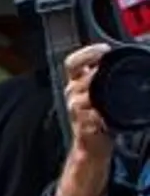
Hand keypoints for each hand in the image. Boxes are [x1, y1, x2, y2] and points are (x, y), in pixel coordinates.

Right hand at [66, 44, 115, 172]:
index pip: (73, 62)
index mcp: (76, 83)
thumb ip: (105, 79)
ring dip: (100, 98)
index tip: (104, 49)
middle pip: (81, 78)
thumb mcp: (100, 95)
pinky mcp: (82, 125)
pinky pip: (91, 116)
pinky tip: (107, 119)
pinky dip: (101, 117)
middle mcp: (72, 94)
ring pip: (86, 97)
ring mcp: (76, 110)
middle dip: (97, 76)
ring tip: (110, 101)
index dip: (87, 53)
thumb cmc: (98, 119)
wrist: (92, 146)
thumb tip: (124, 61)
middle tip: (113, 76)